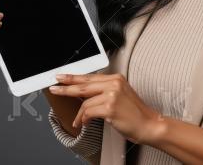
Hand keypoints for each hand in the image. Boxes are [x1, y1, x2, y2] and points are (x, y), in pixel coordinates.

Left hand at [49, 73, 164, 144]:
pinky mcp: (110, 107)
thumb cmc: (135, 114)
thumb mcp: (120, 96)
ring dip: (79, 114)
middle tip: (54, 88)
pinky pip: (88, 112)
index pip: (90, 77)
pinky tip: (84, 123)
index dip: (73, 77)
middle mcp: (114, 84)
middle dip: (66, 87)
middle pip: (83, 85)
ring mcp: (112, 95)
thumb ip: (104, 91)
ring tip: (79, 121)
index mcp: (116, 79)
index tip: (62, 77)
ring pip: (85, 102)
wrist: (149, 124)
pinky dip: (84, 119)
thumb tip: (84, 94)